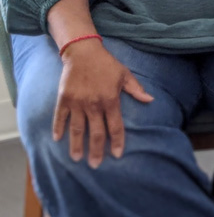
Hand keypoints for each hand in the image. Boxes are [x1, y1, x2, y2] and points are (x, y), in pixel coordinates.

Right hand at [53, 41, 153, 168]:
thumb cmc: (107, 63)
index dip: (117, 142)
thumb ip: (136, 90)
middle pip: (96, 132)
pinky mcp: (64, 98)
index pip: (115, 126)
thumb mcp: (125, 74)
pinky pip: (60, 117)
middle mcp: (94, 104)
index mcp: (111, 100)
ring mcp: (77, 102)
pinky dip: (58, 128)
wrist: (83, 51)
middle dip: (97, 150)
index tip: (118, 155)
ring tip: (77, 158)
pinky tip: (58, 139)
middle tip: (96, 165)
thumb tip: (150, 100)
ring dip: (77, 144)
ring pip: (77, 129)